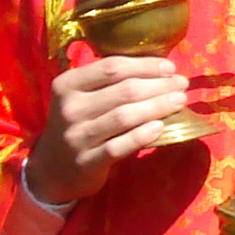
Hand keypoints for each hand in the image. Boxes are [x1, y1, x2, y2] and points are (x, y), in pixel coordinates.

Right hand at [26, 55, 190, 207]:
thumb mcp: (81, 97)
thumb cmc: (78, 124)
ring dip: (157, 106)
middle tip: (182, 84)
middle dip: (158, 85)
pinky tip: (160, 127)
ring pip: (124, 116)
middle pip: (123, 90)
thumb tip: (159, 68)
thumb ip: (110, 83)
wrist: (52, 168)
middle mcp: (70, 108)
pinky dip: (142, 135)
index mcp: (68, 84)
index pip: (112, 67)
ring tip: (179, 101)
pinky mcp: (87, 162)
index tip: (170, 67)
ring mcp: (77, 136)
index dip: (145, 65)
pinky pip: (119, 146)